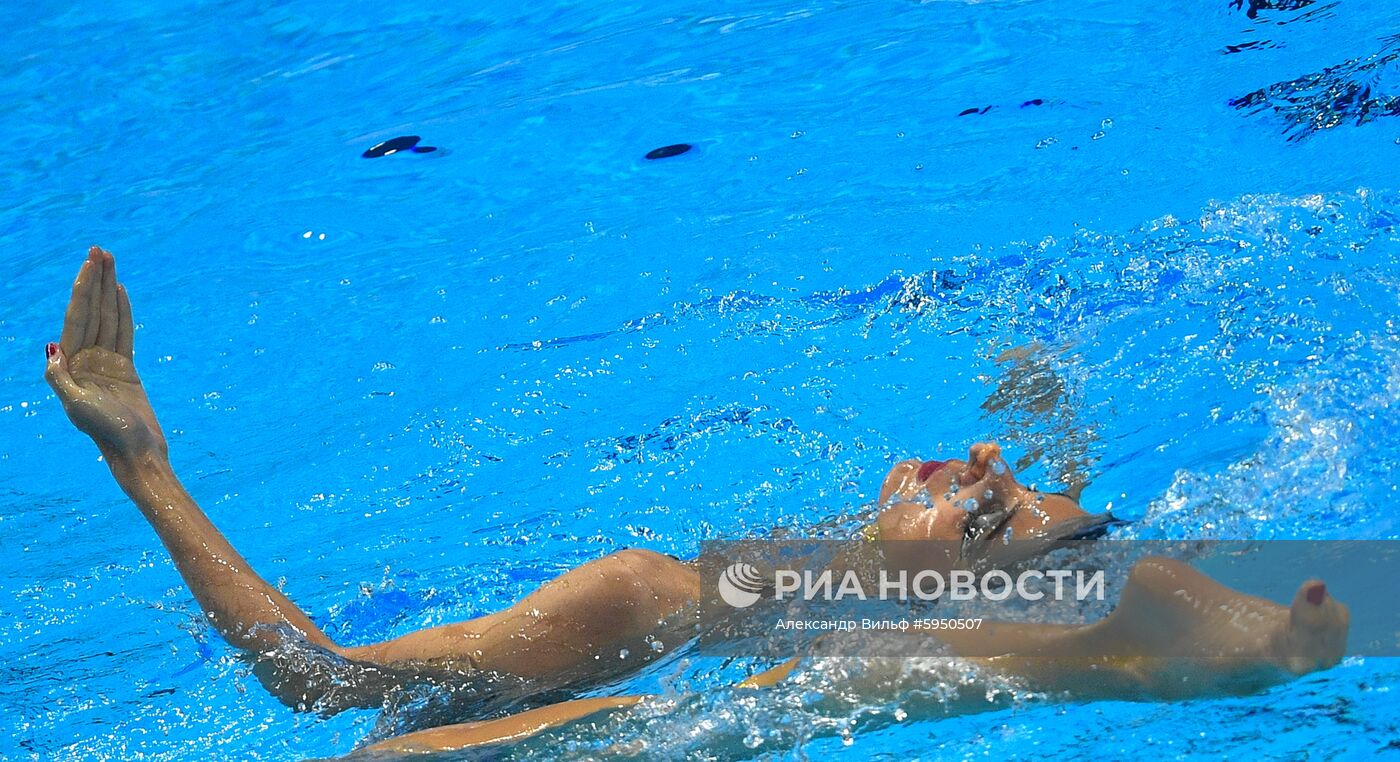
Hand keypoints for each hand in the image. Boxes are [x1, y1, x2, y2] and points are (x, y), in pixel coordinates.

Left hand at [45, 247, 167, 461]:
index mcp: (69, 366)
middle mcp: (84, 360)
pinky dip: (122, 312)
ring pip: (107, 318)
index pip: (76, 318)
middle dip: (95, 281)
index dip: (83, 289)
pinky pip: (123, 333)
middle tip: (101, 250)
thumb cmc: (109, 434)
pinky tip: (121, 292)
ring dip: (109, 290)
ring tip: (111, 262)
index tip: (90, 264)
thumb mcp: (79, 408)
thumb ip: (60, 379)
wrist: (138, 452)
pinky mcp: (124, 369)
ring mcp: (104, 363)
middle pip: (90, 311)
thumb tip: (51, 348)